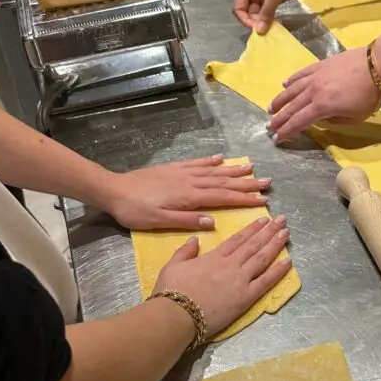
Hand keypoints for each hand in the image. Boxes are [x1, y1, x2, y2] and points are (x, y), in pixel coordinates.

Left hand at [97, 154, 272, 230]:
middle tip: (267, 182)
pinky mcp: (173, 169)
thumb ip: (186, 221)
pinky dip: (210, 161)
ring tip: (251, 168)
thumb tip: (212, 222)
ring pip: (213, 171)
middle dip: (246, 183)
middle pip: (223, 182)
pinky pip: (196, 163)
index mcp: (188, 197)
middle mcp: (189, 181)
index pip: (222, 198)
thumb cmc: (135, 211)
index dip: (244, 199)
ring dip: (233, 170)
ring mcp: (182, 173)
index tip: (262, 200)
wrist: (113, 190)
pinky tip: (220, 158)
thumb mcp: (159, 222)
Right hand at [152, 216, 291, 335]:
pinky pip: (266, 282)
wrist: (176, 314)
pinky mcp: (246, 298)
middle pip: (254, 244)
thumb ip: (185, 251)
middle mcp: (231, 264)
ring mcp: (241, 280)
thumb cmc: (171, 291)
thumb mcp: (173, 265)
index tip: (263, 219)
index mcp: (214, 256)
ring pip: (262, 258)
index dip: (252, 228)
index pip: (238, 239)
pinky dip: (279, 271)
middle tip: (282, 220)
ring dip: (276, 244)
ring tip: (287, 233)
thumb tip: (194, 239)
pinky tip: (289, 261)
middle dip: (269, 231)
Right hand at [233, 0, 318, 33]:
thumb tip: (259, 31)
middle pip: (249, 11)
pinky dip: (272, 17)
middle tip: (268, 31)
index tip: (257, 28)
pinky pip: (269, 9)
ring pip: (260, 11)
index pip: (238, 7)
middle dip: (256, 21)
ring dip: (264, 21)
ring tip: (274, 29)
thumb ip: (266, 12)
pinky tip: (278, 24)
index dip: (245, 19)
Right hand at [266, 47, 380, 142]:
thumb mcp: (355, 117)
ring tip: (270, 108)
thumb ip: (336, 120)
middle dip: (279, 118)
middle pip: (292, 107)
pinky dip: (291, 80)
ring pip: (292, 89)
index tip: (277, 139)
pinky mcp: (320, 65)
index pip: (299, 122)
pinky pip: (301, 74)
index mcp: (322, 107)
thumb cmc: (370, 94)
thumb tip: (324, 117)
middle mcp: (313, 92)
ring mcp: (315, 76)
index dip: (287, 131)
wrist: (377, 64)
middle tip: (269, 126)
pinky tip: (285, 84)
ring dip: (280, 100)